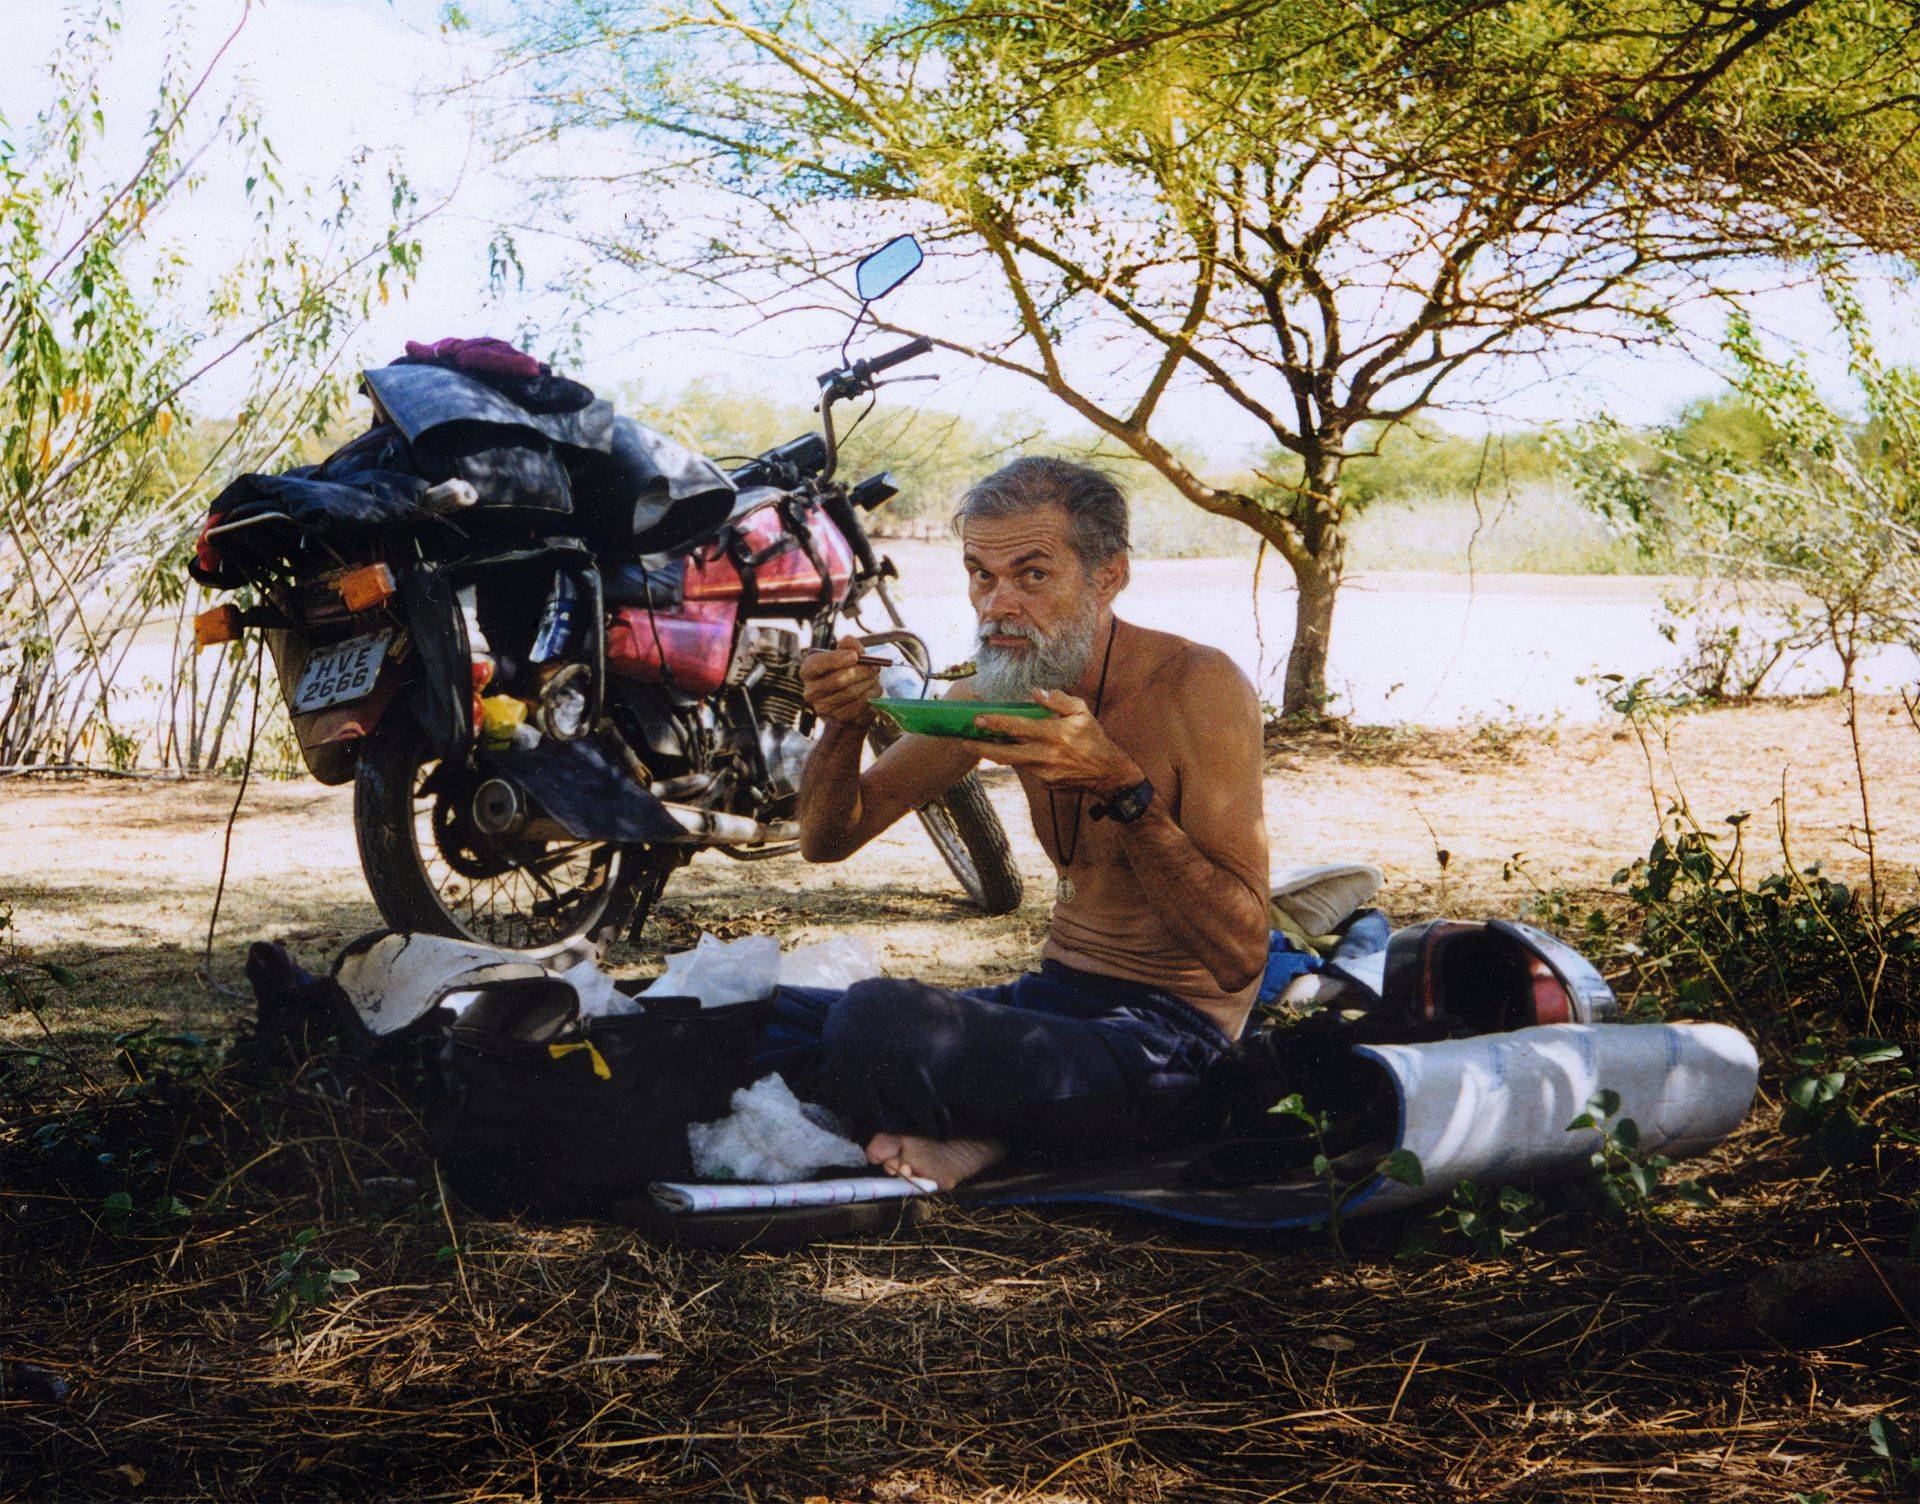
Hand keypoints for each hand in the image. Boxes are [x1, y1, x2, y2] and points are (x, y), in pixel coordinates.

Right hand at [800, 634, 880, 727]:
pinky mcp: (838, 720)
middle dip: (860, 672)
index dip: (836, 659)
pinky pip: (859, 706)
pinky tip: (874, 690)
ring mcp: (822, 708)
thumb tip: (852, 647)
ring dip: (868, 683)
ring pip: (851, 693)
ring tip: (875, 678)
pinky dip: (871, 696)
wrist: (852, 703)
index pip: (817, 665)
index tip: (855, 656)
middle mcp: (810, 692)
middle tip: (874, 668)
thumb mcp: (846, 656)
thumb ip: (849, 646)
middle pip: (837, 680)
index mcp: (808, 671)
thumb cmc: (848, 674)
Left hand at [972, 688, 1142, 793]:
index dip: (995, 723)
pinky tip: (1013, 750)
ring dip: (995, 752)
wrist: (1108, 773)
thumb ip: (1058, 700)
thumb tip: (1036, 692)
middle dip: (980, 746)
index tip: (977, 719)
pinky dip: (1018, 758)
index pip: (1017, 727)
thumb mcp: (1082, 712)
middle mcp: (1045, 755)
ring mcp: (1043, 772)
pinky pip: (1026, 768)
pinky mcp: (1045, 782)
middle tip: (963, 739)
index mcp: (1053, 734)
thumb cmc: (1094, 739)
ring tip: (980, 742)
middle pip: (1004, 753)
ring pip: (1012, 761)